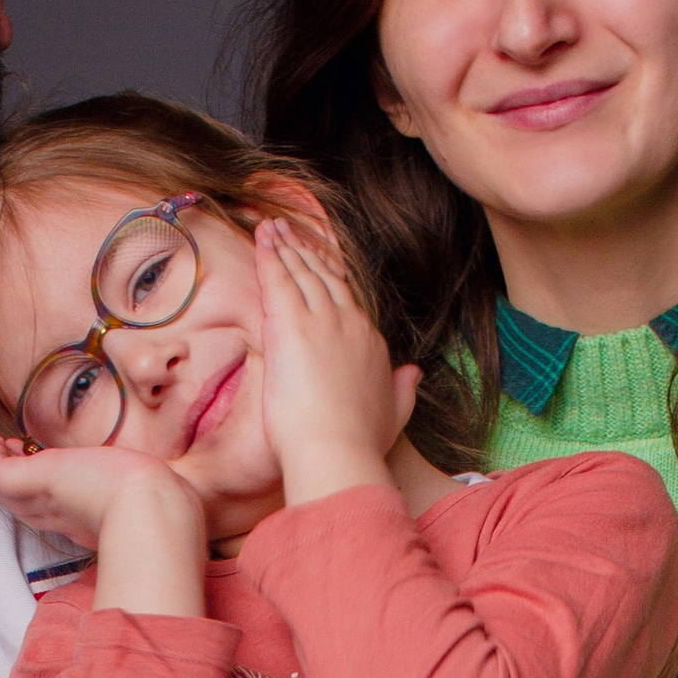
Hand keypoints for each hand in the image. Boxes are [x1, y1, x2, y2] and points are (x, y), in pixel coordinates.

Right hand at [0, 426, 201, 559]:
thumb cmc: (161, 500)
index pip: (62, 509)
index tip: (45, 470)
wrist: (152, 509)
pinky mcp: (35, 483)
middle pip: (29, 503)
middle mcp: (67, 515)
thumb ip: (156, 490)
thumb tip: (179, 490)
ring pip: (11, 491)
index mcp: (95, 518)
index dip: (47, 495)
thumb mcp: (156, 492)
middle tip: (7, 454)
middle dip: (16, 479)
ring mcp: (48, 500)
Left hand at [254, 217, 420, 505]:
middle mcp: (349, 323)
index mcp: (369, 342)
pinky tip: (262, 239)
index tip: (320, 261)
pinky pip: (279, 279)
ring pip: (303, 272)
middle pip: (325, 277)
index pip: (347, 299)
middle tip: (291, 231)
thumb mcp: (394, 414)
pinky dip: (271, 256)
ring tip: (273, 227)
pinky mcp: (291, 325)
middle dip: (307, 251)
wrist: (337, 450)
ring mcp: (321, 320)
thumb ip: (404, 390)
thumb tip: (415, 373)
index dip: (331, 277)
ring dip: (286, 247)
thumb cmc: (358, 443)